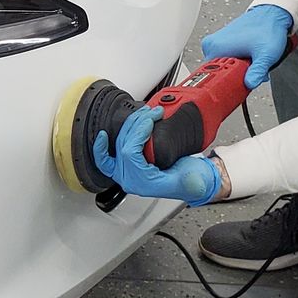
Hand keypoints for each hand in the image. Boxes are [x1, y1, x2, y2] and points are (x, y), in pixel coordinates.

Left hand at [91, 107, 223, 206]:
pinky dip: (102, 147)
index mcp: (142, 183)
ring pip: (118, 146)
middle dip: (136, 124)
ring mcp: (127, 173)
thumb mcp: (194, 181)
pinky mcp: (128, 167)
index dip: (138, 132)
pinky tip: (103, 136)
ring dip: (130, 126)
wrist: (196, 183)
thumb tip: (186, 176)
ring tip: (145, 114)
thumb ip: (189, 181)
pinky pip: (106, 158)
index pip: (130, 153)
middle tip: (152, 113)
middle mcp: (130, 179)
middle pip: (123, 145)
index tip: (151, 120)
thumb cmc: (193, 182)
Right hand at [200, 3, 293, 88]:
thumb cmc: (267, 28)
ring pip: (225, 67)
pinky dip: (238, 62)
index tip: (244, 79)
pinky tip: (249, 56)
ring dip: (239, 69)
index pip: (214, 78)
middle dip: (238, 75)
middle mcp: (211, 45)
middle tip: (252, 66)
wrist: (271, 14)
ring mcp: (216, 43)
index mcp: (215, 48)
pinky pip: (227, 59)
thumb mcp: (266, 54)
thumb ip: (258, 71)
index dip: (232, 82)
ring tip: (252, 59)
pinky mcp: (222, 42)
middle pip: (220, 73)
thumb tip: (250, 84)